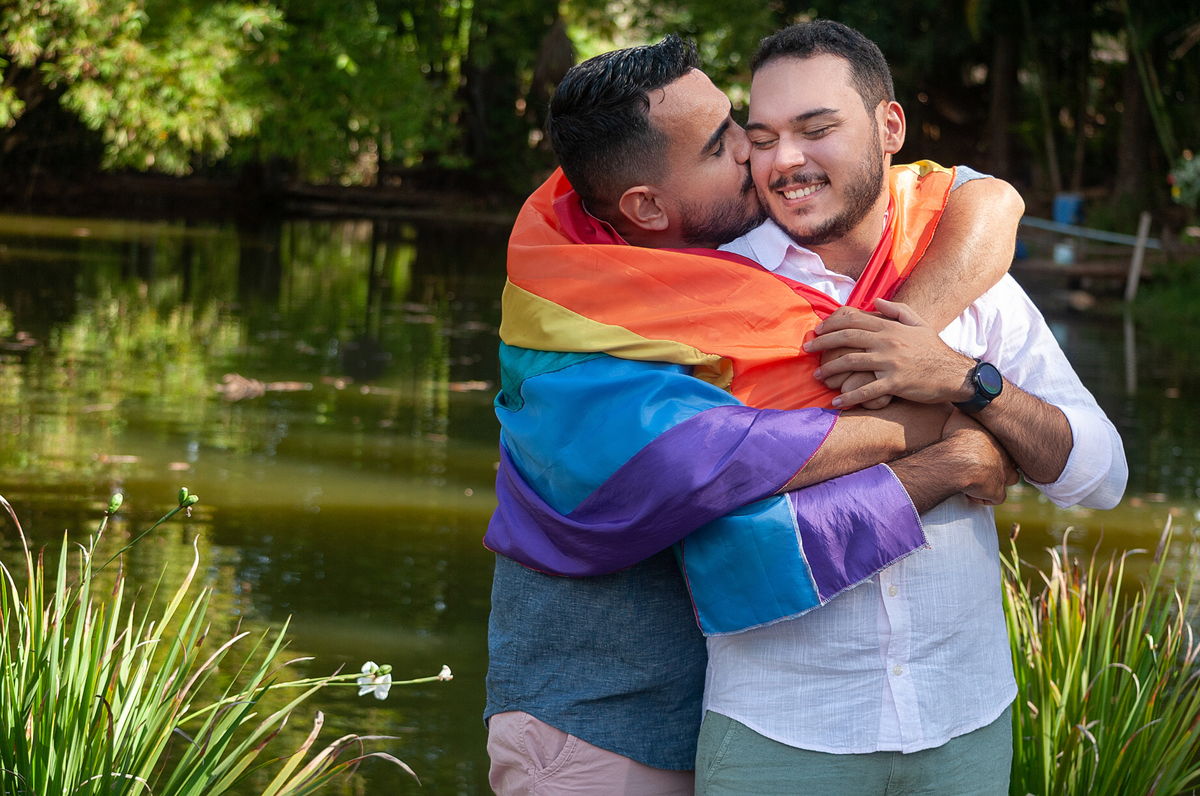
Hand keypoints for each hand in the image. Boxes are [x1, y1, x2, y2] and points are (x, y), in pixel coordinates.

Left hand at [806, 299, 975, 407]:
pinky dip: (848, 397)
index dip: (832, 324)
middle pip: (846, 338)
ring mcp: (890, 362)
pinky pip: (866, 390)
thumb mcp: (919, 324)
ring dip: (830, 370)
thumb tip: (875, 302)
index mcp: (890, 327)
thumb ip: (897, 310)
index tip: (817, 330)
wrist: (955, 374)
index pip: (854, 320)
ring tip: (818, 375)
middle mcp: (888, 342)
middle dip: (823, 343)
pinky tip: (836, 402)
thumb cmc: (934, 350)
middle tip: (807, 349)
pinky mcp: (895, 383)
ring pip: (851, 363)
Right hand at [943, 412, 1017, 504]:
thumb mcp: (960, 414)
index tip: (982, 447)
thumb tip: (961, 396)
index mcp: (998, 439)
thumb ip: (965, 406)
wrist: (957, 460)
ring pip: (1009, 479)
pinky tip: (971, 494)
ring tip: (978, 480)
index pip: (1004, 442)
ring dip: (996, 480)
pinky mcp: (996, 492)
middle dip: (999, 463)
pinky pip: (995, 498)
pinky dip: (985, 498)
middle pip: (1011, 460)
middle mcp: (1005, 457)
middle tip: (982, 464)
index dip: (994, 446)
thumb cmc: (957, 436)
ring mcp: (1003, 475)